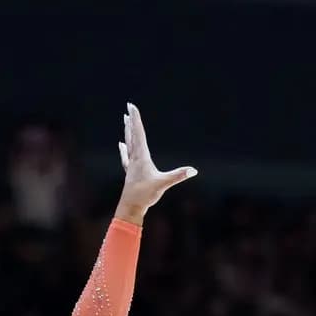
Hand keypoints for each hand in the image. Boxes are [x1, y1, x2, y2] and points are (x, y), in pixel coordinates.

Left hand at [115, 104, 195, 221]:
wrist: (130, 208)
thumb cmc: (145, 195)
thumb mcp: (163, 184)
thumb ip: (178, 176)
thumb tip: (193, 170)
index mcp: (142, 157)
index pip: (139, 133)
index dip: (136, 119)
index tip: (131, 106)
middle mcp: (135, 158)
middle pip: (133, 135)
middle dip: (132, 121)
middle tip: (128, 108)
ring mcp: (131, 165)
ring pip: (129, 143)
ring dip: (128, 131)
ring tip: (125, 121)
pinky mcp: (130, 172)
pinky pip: (126, 156)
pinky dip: (124, 148)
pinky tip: (121, 144)